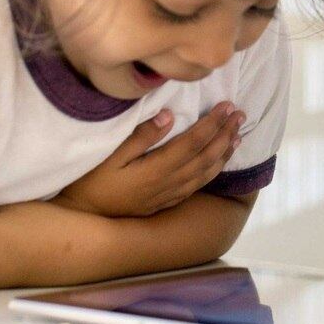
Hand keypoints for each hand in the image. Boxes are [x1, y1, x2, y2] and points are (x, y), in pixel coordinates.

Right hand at [57, 102, 243, 217]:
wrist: (82, 217)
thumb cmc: (91, 181)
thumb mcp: (109, 155)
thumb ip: (140, 136)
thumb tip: (169, 117)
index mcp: (156, 169)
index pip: (193, 143)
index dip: (213, 124)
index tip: (227, 106)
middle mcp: (168, 184)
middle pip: (205, 157)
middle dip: (225, 134)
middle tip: (240, 115)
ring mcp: (168, 196)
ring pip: (205, 174)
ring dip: (224, 153)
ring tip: (238, 136)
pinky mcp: (165, 203)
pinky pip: (197, 186)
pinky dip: (213, 172)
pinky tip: (218, 163)